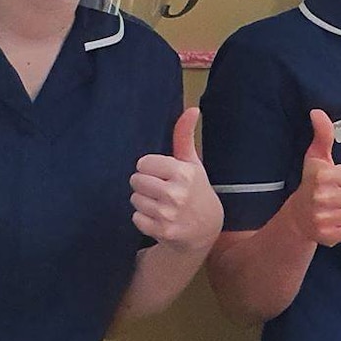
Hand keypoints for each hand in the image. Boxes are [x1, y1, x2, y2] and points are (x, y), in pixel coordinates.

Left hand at [130, 108, 223, 253]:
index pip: (143, 163)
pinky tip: (159, 218)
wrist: (206, 229)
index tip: (162, 174)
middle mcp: (176, 193)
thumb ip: (185, 136)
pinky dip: (144, 219)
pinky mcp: (162, 231)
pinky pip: (136, 218)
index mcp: (183, 173)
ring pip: (135, 199)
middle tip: (160, 190)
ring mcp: (168, 214)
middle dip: (145, 184)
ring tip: (160, 204)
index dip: (150, 168)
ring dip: (144, 202)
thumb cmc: (196, 191)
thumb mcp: (193, 164)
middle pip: (136, 180)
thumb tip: (192, 108)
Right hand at [287, 109, 340, 245]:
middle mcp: (322, 198)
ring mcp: (324, 219)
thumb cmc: (312, 182)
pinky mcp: (328, 236)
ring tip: (340, 206)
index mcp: (322, 176)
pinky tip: (338, 219)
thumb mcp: (316, 157)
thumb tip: (317, 112)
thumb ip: (323, 134)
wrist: (297, 217)